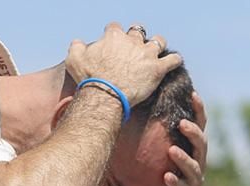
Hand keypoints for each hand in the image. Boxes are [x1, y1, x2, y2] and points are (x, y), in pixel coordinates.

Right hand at [66, 22, 182, 106]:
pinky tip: (173, 63)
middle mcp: (132, 41)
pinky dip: (174, 61)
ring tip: (156, 51)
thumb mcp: (74, 59)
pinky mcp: (157, 69)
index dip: (114, 34)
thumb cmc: (90, 78)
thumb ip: (76, 47)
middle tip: (134, 48)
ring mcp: (146, 54)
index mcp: (113, 37)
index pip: (115, 28)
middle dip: (136, 38)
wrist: (106, 94)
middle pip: (138, 32)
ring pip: (159, 41)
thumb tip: (78, 42)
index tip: (112, 42)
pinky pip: (173, 60)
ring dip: (158, 44)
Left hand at [150, 91, 206, 185]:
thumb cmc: (161, 176)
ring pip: (193, 167)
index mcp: (193, 149)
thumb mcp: (160, 154)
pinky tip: (167, 176)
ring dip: (183, 158)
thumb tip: (139, 107)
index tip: (193, 94)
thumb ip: (158, 137)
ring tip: (172, 150)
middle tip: (182, 124)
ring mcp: (194, 180)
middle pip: (201, 145)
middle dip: (193, 133)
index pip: (200, 126)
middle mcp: (198, 162)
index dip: (199, 111)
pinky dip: (175, 182)